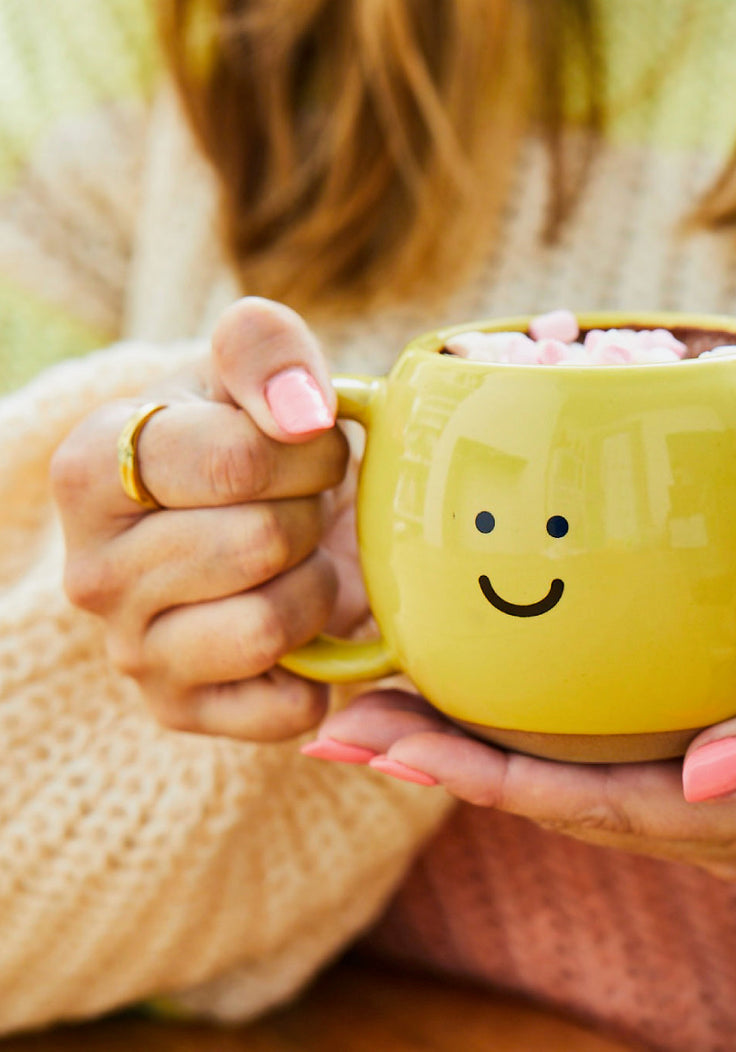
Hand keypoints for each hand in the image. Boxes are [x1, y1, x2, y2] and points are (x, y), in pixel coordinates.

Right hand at [52, 298, 364, 740]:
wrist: (239, 521)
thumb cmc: (240, 442)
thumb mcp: (245, 374)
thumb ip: (265, 349)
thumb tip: (302, 409)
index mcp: (89, 470)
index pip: (237, 461)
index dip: (308, 449)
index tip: (307, 444)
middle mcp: (91, 573)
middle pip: (262, 542)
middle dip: (311, 514)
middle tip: (300, 505)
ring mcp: (132, 653)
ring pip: (271, 623)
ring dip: (315, 585)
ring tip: (295, 560)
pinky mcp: (182, 712)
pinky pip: (287, 704)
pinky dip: (320, 662)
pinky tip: (299, 622)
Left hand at [308, 533, 735, 879]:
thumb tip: (709, 774)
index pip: (592, 806)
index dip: (488, 778)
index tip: (396, 742)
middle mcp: (706, 814)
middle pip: (551, 798)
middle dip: (444, 765)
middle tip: (345, 724)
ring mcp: (693, 786)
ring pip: (556, 777)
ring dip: (461, 747)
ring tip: (371, 710)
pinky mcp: (687, 746)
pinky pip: (582, 746)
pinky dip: (510, 724)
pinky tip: (457, 688)